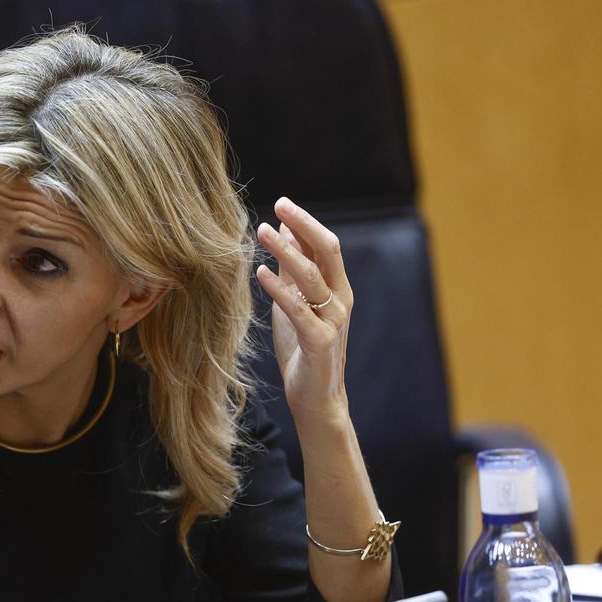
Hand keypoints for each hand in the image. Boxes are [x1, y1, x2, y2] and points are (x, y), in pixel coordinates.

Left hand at [254, 197, 354, 424]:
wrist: (315, 397)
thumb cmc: (302, 347)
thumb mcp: (294, 303)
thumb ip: (293, 272)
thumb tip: (286, 231)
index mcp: (338, 288)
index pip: (325, 245)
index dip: (305, 223)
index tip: (281, 203)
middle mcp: (341, 299)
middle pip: (327, 251)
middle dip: (303, 225)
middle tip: (279, 204)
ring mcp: (334, 320)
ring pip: (312, 276)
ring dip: (286, 251)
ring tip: (262, 231)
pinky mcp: (321, 341)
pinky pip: (299, 309)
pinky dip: (278, 288)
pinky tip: (259, 272)